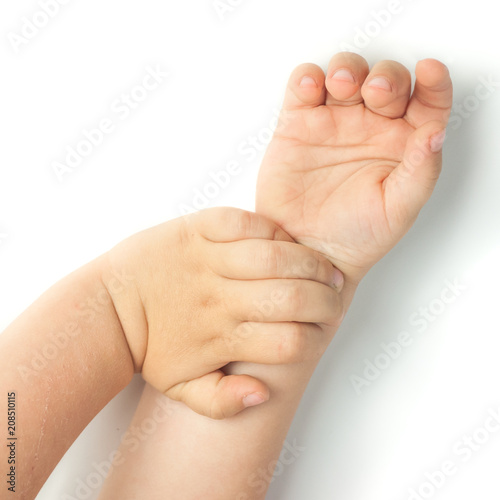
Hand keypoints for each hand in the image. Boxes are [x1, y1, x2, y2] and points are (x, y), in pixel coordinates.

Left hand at [103, 207, 343, 417]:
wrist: (111, 305)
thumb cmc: (151, 345)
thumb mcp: (180, 388)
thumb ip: (222, 401)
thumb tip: (263, 395)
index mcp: (219, 338)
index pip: (288, 342)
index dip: (315, 337)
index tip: (321, 330)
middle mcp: (218, 298)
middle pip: (292, 297)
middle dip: (326, 299)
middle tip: (335, 296)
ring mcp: (207, 258)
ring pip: (276, 255)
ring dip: (310, 262)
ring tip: (322, 267)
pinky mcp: (198, 228)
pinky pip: (247, 222)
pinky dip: (273, 230)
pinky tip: (283, 240)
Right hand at [257, 52, 452, 282]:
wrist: (307, 251)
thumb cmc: (355, 237)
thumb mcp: (398, 210)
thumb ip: (421, 171)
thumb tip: (436, 134)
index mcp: (401, 145)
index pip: (427, 102)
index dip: (433, 82)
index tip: (430, 73)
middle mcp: (369, 129)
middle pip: (385, 79)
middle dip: (385, 75)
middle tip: (377, 91)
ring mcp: (333, 124)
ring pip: (344, 74)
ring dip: (346, 68)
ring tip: (343, 85)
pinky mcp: (298, 126)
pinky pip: (302, 88)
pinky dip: (306, 79)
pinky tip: (311, 90)